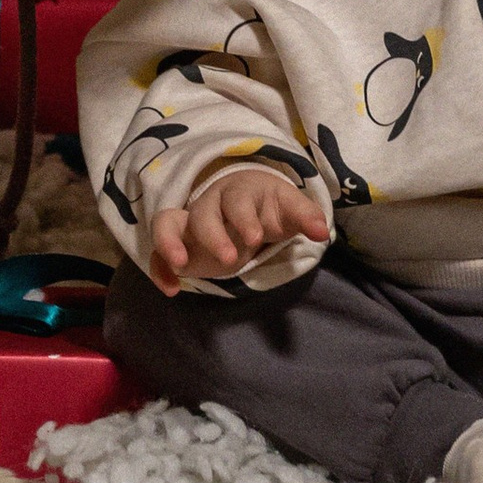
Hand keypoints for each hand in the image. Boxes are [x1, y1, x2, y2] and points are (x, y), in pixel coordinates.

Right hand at [146, 168, 329, 294]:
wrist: (246, 201)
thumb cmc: (268, 207)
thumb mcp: (288, 209)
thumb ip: (306, 217)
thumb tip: (323, 232)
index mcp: (239, 193)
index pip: (238, 201)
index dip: (245, 218)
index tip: (256, 237)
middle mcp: (210, 204)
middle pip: (203, 213)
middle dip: (214, 236)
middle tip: (229, 259)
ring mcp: (190, 222)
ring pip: (170, 223)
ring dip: (171, 242)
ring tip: (180, 265)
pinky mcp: (178, 241)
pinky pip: (158, 249)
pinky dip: (159, 267)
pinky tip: (171, 289)